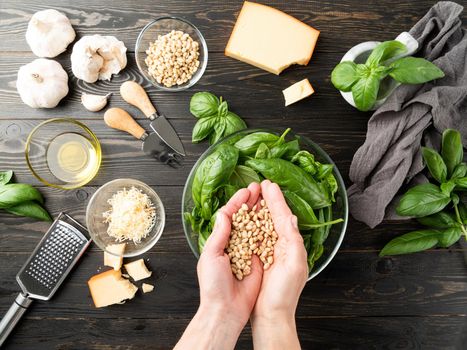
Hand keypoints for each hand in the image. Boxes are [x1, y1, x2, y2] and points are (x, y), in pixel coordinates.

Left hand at [175, 183, 262, 349]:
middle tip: (260, 188)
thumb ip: (219, 234)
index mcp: (220, 241)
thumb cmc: (213, 285)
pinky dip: (270, 229)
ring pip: (256, 226)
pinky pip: (265, 242)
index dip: (238, 202)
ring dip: (261, 211)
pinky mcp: (259, 260)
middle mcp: (234, 243)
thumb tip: (224, 213)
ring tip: (269, 197)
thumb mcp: (211, 256)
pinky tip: (276, 217)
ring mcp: (247, 251)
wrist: (226, 310)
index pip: (229, 215)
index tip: (247, 190)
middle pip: (244, 217)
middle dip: (252, 202)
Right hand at [251, 180, 307, 349]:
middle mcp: (281, 245)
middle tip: (260, 184)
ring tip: (253, 194)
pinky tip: (245, 216)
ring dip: (258, 208)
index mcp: (291, 244)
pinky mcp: (257, 258)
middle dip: (267, 200)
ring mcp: (269, 251)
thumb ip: (293, 240)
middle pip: (273, 216)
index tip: (268, 184)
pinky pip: (254, 236)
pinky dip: (250, 223)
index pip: (282, 216)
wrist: (271, 315)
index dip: (276, 199)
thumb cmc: (284, 294)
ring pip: (263, 224)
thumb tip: (290, 216)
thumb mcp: (295, 265)